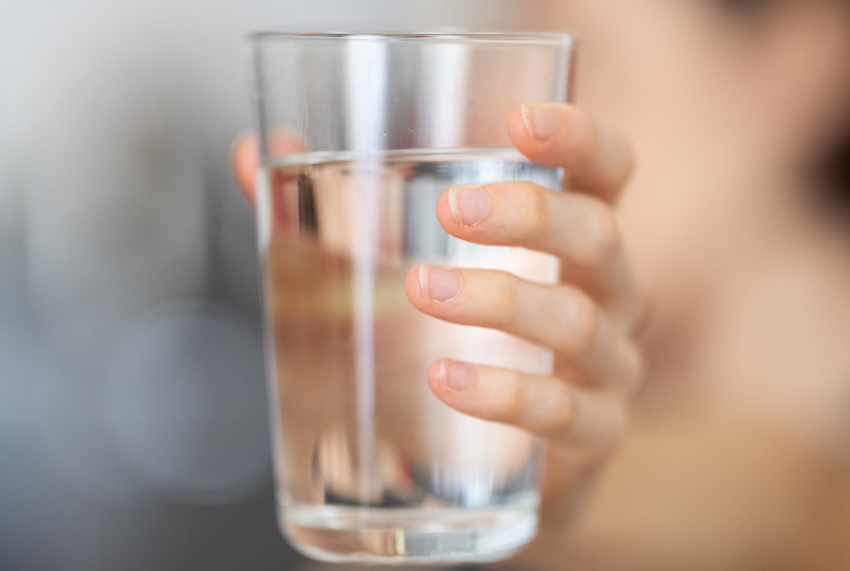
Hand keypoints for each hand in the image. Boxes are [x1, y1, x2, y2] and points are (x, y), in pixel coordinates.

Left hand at [231, 103, 644, 562]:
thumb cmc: (461, 341)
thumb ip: (333, 209)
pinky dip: (503, 392)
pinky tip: (446, 378)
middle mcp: (606, 293)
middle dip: (528, 216)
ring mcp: (607, 366)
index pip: (606, 171)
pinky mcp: (592, 435)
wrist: (499, 467)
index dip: (579, 138)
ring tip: (423, 290)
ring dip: (498, 300)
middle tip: (452, 211)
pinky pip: (561, 411)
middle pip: (598, 236)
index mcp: (570, 238)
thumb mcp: (409, 266)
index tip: (521, 120)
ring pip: (574, 321)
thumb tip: (255, 154)